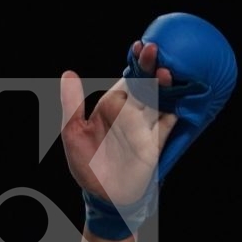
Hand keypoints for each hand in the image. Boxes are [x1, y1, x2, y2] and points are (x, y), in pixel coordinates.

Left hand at [60, 40, 177, 208]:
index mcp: (113, 105)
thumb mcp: (72, 131)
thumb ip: (72, 103)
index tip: (137, 46)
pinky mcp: (154, 143)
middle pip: (144, 83)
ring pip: (158, 99)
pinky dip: (172, 111)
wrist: (101, 194)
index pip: (126, 78)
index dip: (133, 62)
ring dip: (163, 86)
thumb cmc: (86, 163)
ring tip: (164, 72)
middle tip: (153, 49)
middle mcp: (132, 112)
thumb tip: (67, 73)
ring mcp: (145, 126)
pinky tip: (174, 100)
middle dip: (149, 67)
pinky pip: (167, 123)